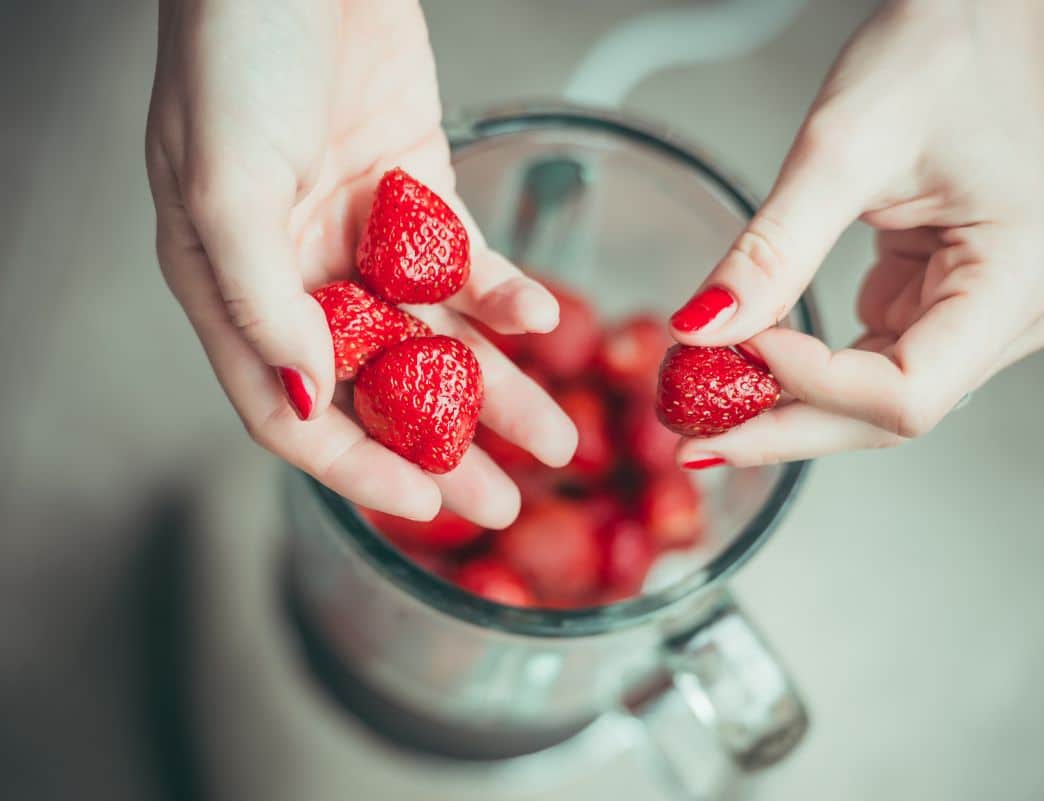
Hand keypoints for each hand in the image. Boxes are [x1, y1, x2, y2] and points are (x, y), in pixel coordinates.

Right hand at [145, 0, 574, 523]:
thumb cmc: (235, 51)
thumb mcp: (224, 181)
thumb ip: (262, 301)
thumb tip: (308, 400)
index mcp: (230, 286)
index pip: (292, 414)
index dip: (358, 468)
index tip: (427, 506)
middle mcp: (296, 274)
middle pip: (376, 390)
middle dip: (442, 449)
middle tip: (504, 502)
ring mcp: (359, 236)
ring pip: (437, 339)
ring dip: (495, 390)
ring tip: (555, 439)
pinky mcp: (416, 193)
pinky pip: (467, 265)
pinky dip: (504, 296)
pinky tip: (542, 322)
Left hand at [670, 0, 1043, 466]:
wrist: (981, 12)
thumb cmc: (941, 51)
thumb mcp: (843, 147)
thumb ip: (772, 252)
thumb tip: (700, 331)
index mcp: (1018, 282)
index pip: (905, 392)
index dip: (809, 387)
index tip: (726, 357)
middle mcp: (1014, 315)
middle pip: (888, 413)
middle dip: (786, 425)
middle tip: (693, 442)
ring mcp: (981, 315)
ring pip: (874, 399)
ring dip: (788, 407)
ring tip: (703, 411)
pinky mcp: (943, 303)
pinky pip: (869, 361)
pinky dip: (804, 370)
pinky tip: (745, 372)